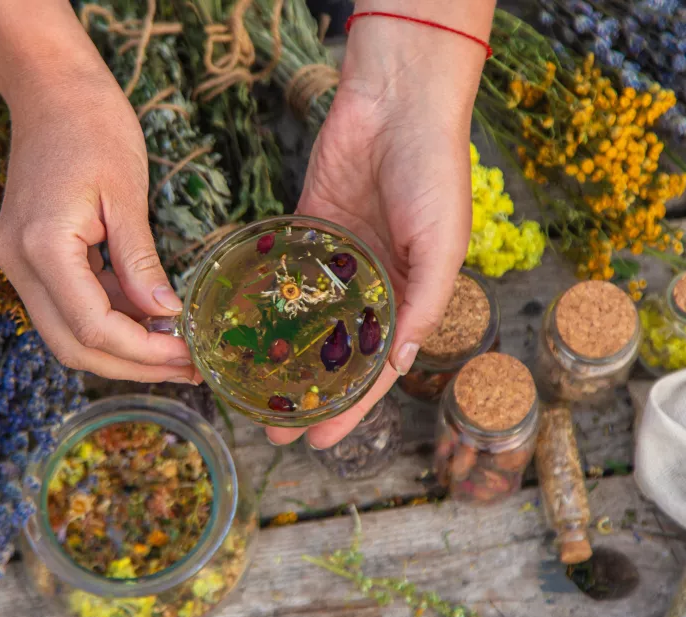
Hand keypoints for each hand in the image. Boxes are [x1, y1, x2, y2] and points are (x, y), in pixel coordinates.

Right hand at [0, 0, 197, 382]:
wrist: (52, 90)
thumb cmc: (93, 127)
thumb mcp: (127, 194)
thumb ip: (141, 262)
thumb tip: (166, 316)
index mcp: (42, 247)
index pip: (93, 327)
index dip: (143, 352)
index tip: (189, 355)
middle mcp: (19, 264)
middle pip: (73, 346)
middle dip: (133, 366)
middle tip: (188, 367)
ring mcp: (18, 263)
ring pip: (68, 334)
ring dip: (122, 349)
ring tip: (178, 348)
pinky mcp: (30, 258)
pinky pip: (69, 307)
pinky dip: (110, 320)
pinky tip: (151, 318)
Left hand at [266, 1, 492, 447]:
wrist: (398, 103)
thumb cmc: (434, 174)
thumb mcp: (441, 246)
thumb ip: (422, 305)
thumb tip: (400, 364)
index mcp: (409, 294)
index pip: (377, 367)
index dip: (352, 408)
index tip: (321, 443)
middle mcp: (372, 283)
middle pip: (336, 352)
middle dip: (308, 393)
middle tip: (273, 430)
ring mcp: (338, 258)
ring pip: (307, 319)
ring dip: (283, 356)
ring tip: (252, 391)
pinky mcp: (308, 227)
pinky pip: (285, 272)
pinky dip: (269, 300)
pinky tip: (245, 328)